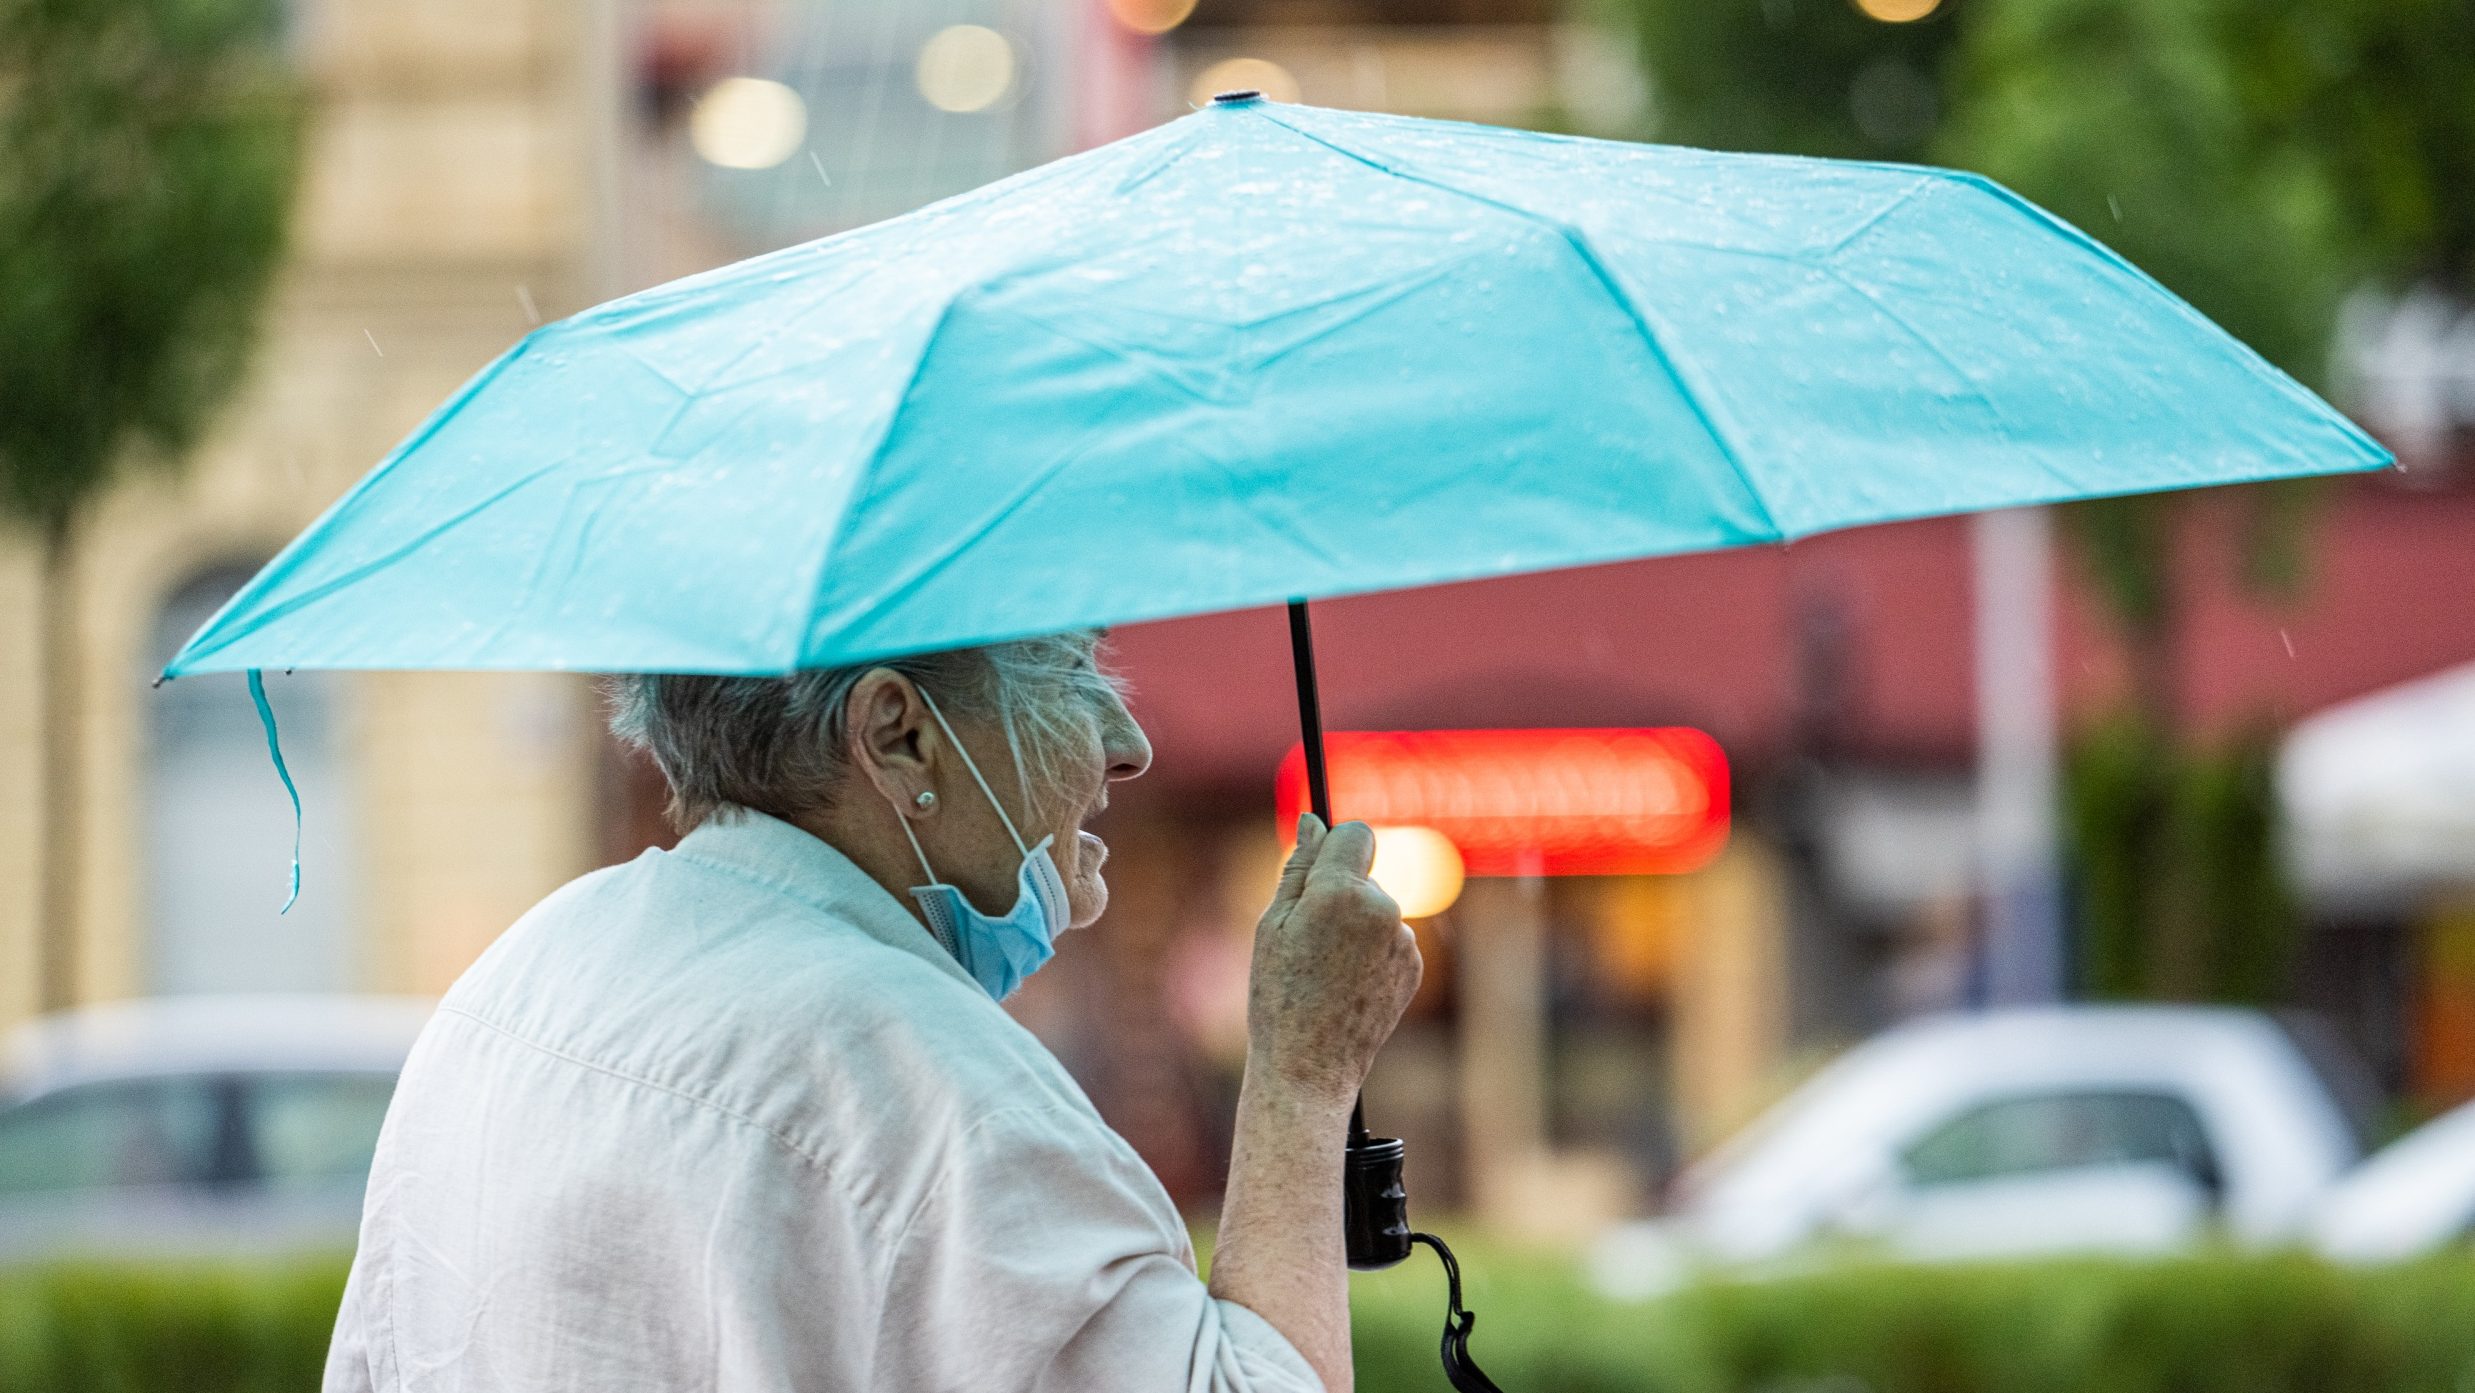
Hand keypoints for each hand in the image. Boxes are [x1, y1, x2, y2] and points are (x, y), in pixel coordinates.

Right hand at [1245, 816, 1423, 1107]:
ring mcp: (1403, 940)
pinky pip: (1389, 941)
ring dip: (1356, 927)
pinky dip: (1371, 954)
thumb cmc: (1279, 995)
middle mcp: (1382, 909)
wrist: (1310, 1065)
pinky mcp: (1414, 967)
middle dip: (1340, 894)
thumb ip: (1299, 869)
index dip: (1335, 847)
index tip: (1319, 867)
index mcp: (1341, 893)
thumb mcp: (1272, 926)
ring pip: (1377, 910)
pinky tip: (1347, 985)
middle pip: (1363, 876)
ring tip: (1325, 970)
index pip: (1355, 834)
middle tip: (1307, 940)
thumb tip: (1314, 822)